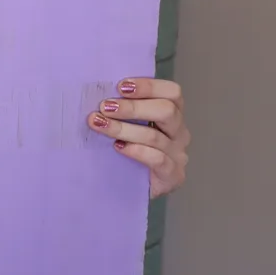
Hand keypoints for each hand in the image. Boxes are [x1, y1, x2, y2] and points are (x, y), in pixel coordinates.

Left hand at [89, 78, 188, 198]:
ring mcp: (177, 154)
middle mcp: (178, 132)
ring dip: (123, 128)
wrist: (131, 188)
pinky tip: (118, 147)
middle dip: (132, 107)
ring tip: (99, 124)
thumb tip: (97, 90)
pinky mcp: (172, 175)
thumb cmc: (126, 149)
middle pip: (167, 111)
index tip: (120, 86)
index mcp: (171, 114)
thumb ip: (120, 108)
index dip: (148, 86)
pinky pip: (157, 160)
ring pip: (155, 136)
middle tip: (105, 107)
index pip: (172, 92)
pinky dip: (136, 151)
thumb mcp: (126, 124)